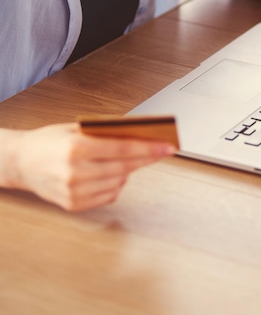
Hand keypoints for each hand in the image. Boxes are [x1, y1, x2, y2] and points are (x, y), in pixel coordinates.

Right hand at [4, 123, 174, 210]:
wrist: (20, 162)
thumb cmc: (48, 141)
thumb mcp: (75, 128)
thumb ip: (104, 132)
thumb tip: (137, 133)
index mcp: (76, 148)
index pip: (122, 149)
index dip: (148, 148)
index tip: (167, 146)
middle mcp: (75, 172)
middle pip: (124, 166)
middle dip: (147, 158)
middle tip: (162, 151)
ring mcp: (74, 191)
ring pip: (119, 182)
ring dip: (131, 171)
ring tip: (137, 160)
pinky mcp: (74, 204)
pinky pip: (108, 195)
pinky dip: (117, 184)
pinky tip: (116, 174)